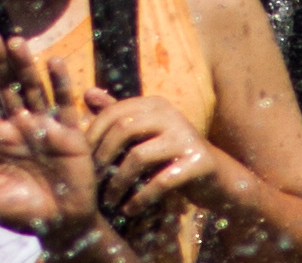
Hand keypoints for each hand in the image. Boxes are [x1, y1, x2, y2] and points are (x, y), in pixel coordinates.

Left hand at [0, 27, 107, 238]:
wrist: (63, 227)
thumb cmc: (22, 215)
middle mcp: (19, 127)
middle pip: (6, 89)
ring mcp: (45, 128)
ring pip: (33, 90)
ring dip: (25, 67)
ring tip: (16, 41)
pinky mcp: (71, 135)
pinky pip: (65, 105)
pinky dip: (61, 84)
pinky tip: (54, 62)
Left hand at [94, 92, 242, 229]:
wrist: (219, 180)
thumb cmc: (173, 156)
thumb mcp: (146, 134)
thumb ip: (118, 115)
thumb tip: (87, 92)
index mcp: (154, 104)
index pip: (112, 114)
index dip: (92, 137)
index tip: (82, 161)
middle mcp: (171, 115)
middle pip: (122, 130)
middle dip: (102, 158)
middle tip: (92, 181)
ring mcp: (186, 137)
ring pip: (138, 156)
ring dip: (118, 182)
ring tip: (109, 200)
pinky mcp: (199, 163)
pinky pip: (161, 181)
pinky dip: (141, 198)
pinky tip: (130, 209)